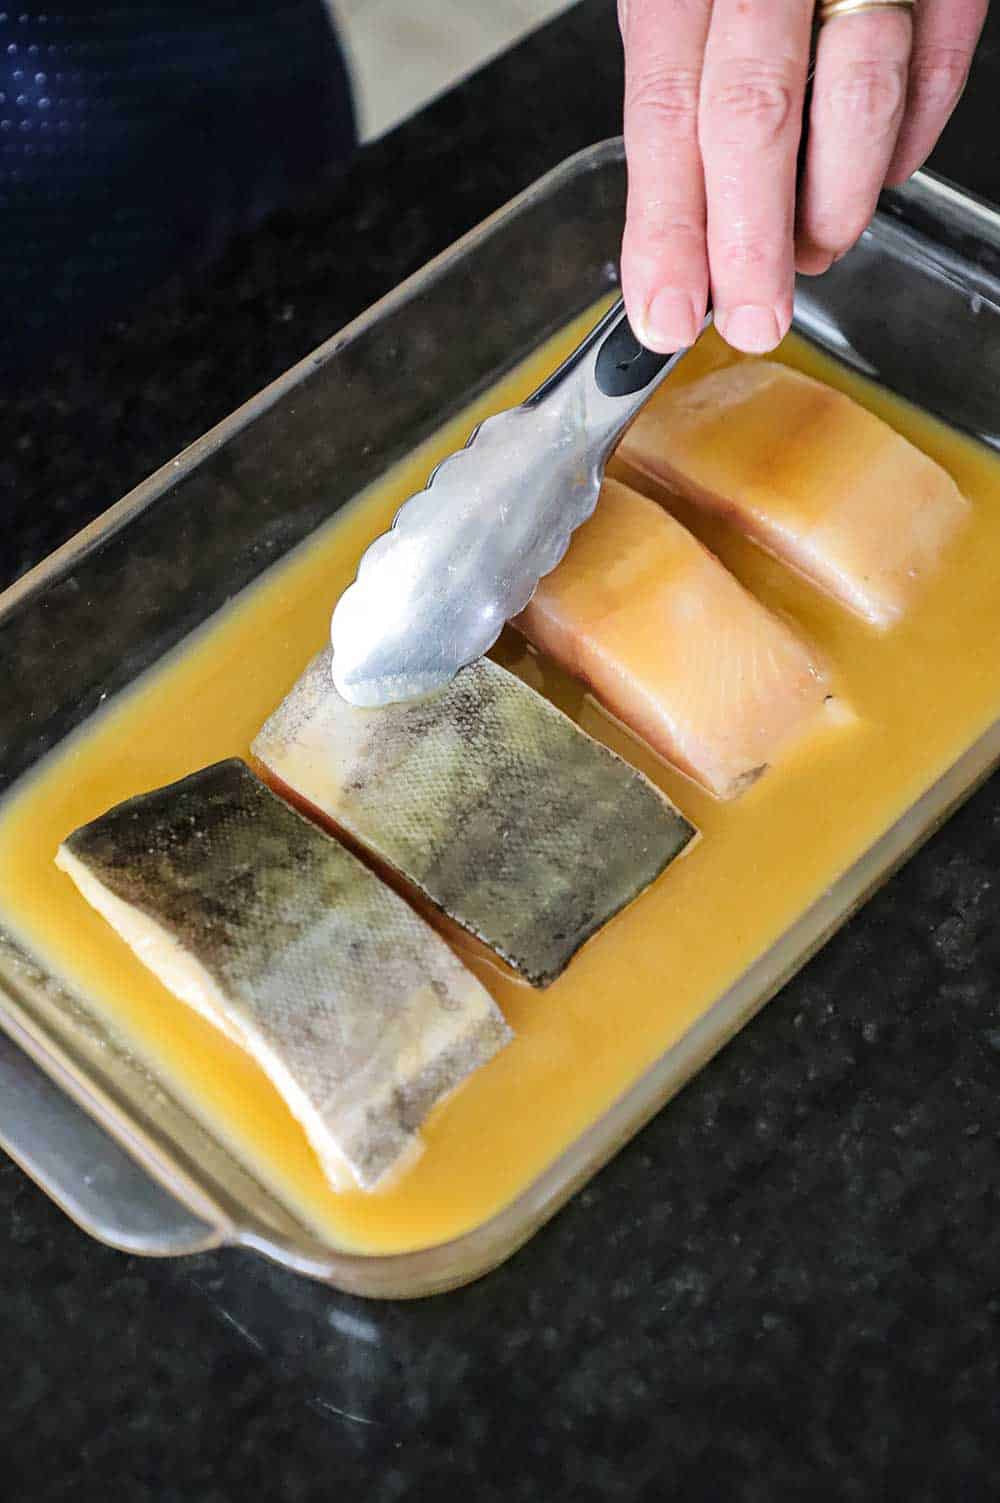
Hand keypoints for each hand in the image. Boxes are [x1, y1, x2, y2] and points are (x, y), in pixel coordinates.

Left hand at [619, 0, 988, 353]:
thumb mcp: (680, 3)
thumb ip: (679, 103)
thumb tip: (678, 242)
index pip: (664, 110)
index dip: (666, 224)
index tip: (663, 312)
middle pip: (756, 113)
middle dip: (751, 244)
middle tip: (753, 320)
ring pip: (860, 96)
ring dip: (835, 204)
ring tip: (812, 251)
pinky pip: (938, 64)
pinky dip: (907, 142)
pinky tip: (873, 175)